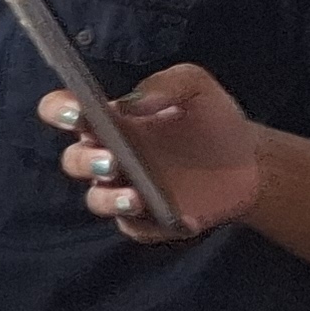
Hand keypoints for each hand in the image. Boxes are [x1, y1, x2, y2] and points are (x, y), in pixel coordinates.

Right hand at [43, 64, 255, 243]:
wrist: (249, 163)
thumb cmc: (213, 120)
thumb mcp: (197, 88)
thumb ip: (166, 83)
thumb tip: (130, 104)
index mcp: (109, 121)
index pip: (64, 111)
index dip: (60, 110)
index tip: (76, 111)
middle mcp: (108, 156)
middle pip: (74, 161)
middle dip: (86, 161)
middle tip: (113, 160)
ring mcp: (123, 191)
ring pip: (96, 198)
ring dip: (108, 199)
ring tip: (136, 196)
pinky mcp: (146, 221)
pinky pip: (134, 227)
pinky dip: (150, 224)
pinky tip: (176, 218)